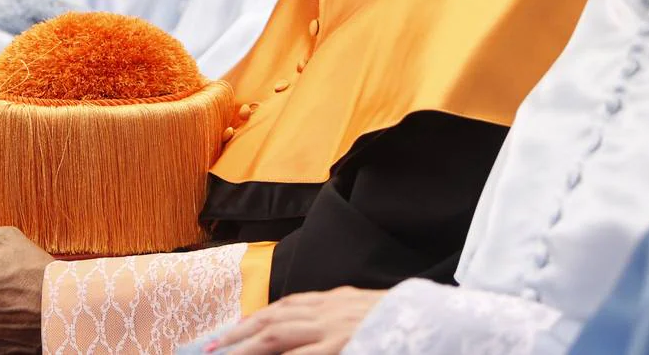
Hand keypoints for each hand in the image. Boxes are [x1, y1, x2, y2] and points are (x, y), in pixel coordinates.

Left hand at [210, 287, 386, 354]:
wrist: (435, 322)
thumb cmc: (400, 322)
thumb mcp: (363, 312)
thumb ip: (335, 318)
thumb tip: (306, 326)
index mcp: (334, 300)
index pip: (285, 306)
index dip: (255, 319)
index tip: (233, 330)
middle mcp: (328, 309)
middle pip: (272, 319)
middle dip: (239, 333)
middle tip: (212, 346)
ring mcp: (333, 328)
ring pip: (277, 336)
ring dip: (246, 347)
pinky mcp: (341, 345)